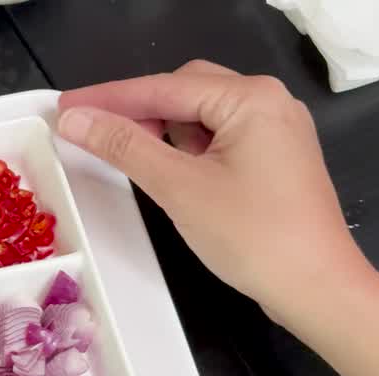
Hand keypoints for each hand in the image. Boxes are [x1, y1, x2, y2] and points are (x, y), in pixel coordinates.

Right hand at [56, 60, 370, 314]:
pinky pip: (216, 137)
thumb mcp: (178, 187)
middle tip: (85, 128)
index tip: (65, 106)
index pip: (163, 87)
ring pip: (199, 115)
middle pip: (183, 91)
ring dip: (158, 129)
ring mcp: (273, 130)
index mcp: (250, 98)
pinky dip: (182, 147)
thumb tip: (76, 119)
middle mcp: (267, 102)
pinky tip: (158, 165)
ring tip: (116, 149)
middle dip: (134, 110)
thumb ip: (124, 147)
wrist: (314, 286)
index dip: (109, 98)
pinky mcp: (271, 157)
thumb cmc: (254, 235)